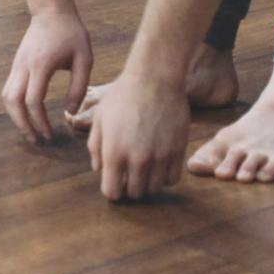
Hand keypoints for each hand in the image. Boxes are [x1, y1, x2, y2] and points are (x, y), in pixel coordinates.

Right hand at [2, 10, 92, 143]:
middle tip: (35, 140)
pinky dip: (14, 105)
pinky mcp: (16, 64)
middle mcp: (24, 66)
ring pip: (6, 96)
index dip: (39, 122)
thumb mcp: (84, 59)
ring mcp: (16, 64)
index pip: (33, 101)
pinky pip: (9, 88)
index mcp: (41, 66)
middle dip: (22, 124)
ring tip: (29, 130)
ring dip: (15, 116)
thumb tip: (70, 112)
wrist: (51, 11)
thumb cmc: (71, 33)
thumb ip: (78, 87)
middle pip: (12, 102)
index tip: (50, 134)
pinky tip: (27, 113)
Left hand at [88, 69, 189, 200]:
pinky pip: (172, 179)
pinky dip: (164, 176)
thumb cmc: (122, 96)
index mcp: (113, 152)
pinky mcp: (178, 151)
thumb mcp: (99, 119)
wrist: (154, 79)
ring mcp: (160, 157)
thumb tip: (99, 170)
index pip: (112, 193)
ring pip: (154, 189)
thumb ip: (95, 147)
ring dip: (147, 183)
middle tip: (128, 174)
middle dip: (129, 187)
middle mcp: (137, 159)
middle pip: (134, 194)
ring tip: (143, 168)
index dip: (112, 191)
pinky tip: (159, 163)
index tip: (113, 182)